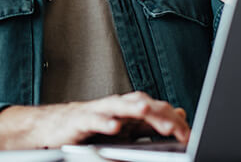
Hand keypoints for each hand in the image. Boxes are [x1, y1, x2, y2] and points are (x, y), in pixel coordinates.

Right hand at [0, 91, 190, 149]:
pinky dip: (103, 123)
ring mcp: (97, 112)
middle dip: (159, 115)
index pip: (156, 111)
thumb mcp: (125, 128)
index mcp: (128, 110)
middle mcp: (115, 107)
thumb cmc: (89, 127)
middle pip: (141, 104)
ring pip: (118, 107)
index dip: (173, 121)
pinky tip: (114, 128)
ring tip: (147, 112)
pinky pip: (92, 120)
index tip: (188, 135)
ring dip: (133, 109)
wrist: (52, 127)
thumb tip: (178, 114)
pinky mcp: (79, 121)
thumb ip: (150, 122)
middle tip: (176, 127)